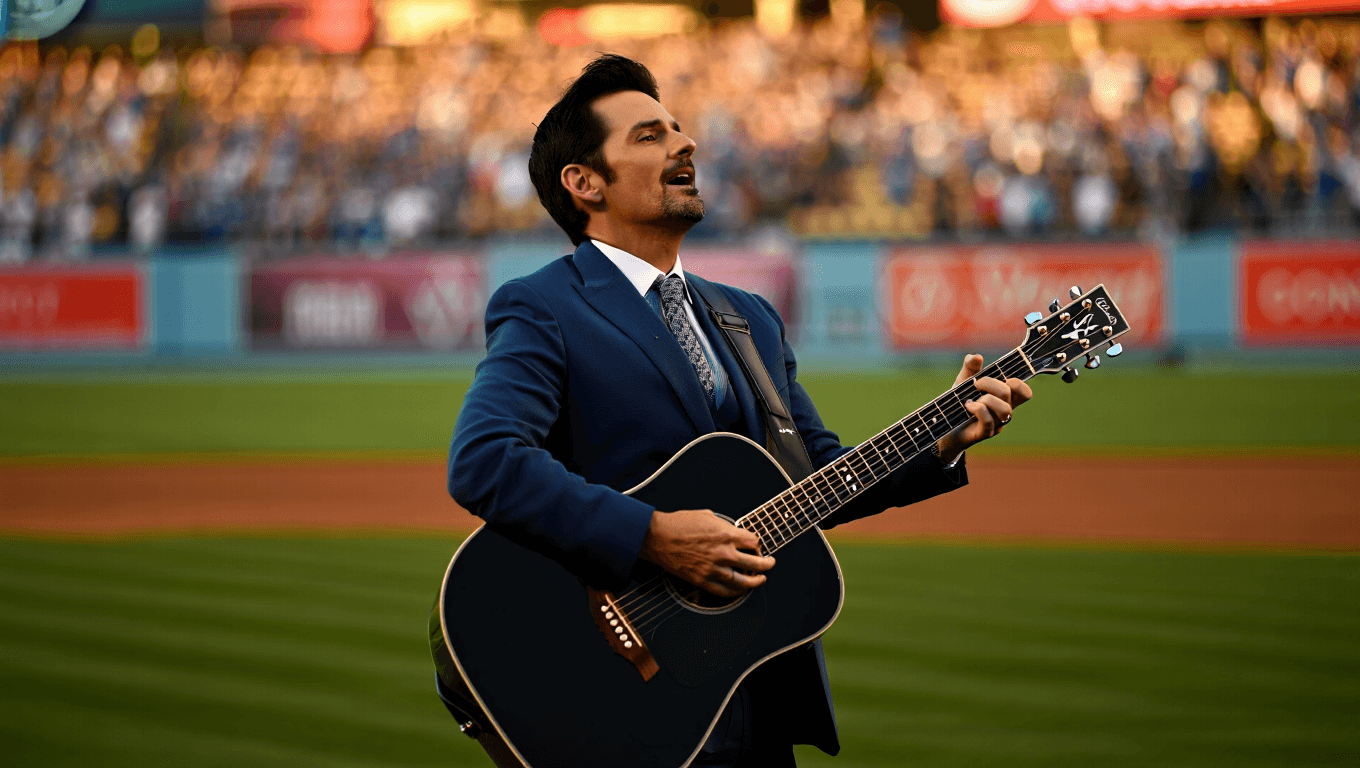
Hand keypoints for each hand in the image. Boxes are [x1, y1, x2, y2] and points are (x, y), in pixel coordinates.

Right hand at [639, 509, 774, 597]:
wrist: (657, 537)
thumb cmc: (679, 524)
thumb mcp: (707, 515)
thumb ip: (724, 525)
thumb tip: (733, 531)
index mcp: (726, 535)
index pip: (754, 542)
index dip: (757, 543)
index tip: (756, 544)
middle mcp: (723, 553)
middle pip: (756, 563)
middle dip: (767, 564)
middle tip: (770, 563)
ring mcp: (714, 570)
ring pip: (744, 581)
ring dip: (756, 581)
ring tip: (761, 579)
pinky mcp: (703, 581)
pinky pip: (725, 592)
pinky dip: (736, 592)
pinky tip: (740, 590)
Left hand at [936, 353, 1033, 463]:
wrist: (943, 425)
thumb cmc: (958, 402)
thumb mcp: (963, 382)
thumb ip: (970, 368)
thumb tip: (976, 356)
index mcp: (1004, 399)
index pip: (1025, 393)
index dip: (1018, 383)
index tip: (998, 378)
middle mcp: (1004, 411)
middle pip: (1011, 394)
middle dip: (991, 384)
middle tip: (975, 385)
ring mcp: (996, 424)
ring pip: (1005, 410)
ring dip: (986, 400)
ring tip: (971, 400)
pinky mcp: (984, 433)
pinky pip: (989, 421)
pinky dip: (978, 410)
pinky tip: (967, 406)